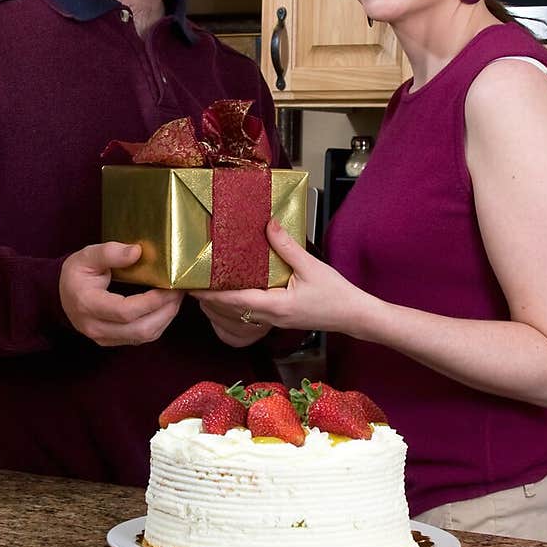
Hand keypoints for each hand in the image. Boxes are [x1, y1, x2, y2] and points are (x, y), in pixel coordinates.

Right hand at [59, 241, 182, 346]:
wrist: (61, 294)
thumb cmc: (76, 273)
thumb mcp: (88, 255)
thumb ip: (110, 252)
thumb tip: (136, 252)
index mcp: (87, 304)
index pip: (125, 311)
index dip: (152, 301)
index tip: (169, 286)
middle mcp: (95, 327)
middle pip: (139, 329)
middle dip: (166, 311)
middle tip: (179, 291)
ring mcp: (104, 338)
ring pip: (143, 336)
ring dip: (166, 318)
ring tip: (176, 297)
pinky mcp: (112, 341)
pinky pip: (141, 338)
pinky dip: (158, 323)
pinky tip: (165, 307)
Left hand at [193, 219, 366, 337]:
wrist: (354, 316)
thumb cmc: (336, 295)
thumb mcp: (310, 266)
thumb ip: (286, 246)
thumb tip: (269, 225)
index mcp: (275, 306)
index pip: (234, 300)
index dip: (210, 294)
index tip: (192, 286)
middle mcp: (271, 317)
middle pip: (231, 310)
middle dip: (210, 299)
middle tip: (192, 283)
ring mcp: (274, 321)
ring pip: (240, 314)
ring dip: (222, 302)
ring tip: (206, 287)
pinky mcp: (280, 319)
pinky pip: (252, 313)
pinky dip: (238, 303)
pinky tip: (235, 291)